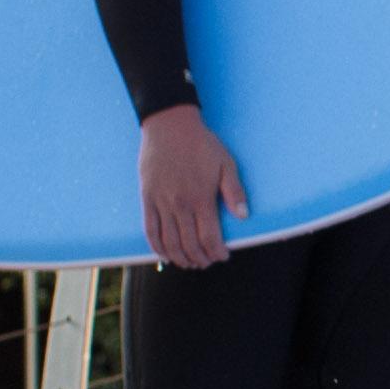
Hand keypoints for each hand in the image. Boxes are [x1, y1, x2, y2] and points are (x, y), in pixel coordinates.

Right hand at [138, 105, 245, 270]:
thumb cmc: (201, 144)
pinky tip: (164, 254)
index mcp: (202, 198)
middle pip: (189, 244)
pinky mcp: (147, 198)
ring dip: (180, 258)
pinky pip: (150, 229)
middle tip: (206, 262)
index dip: (216, 252)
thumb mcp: (226, 163)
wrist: (169, 125)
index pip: (210, 237)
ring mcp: (161, 202)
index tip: (223, 256)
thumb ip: (234, 191)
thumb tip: (243, 216)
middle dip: (200, 259)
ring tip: (189, 263)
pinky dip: (156, 246)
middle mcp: (180, 204)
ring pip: (169, 242)